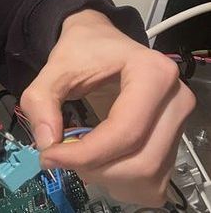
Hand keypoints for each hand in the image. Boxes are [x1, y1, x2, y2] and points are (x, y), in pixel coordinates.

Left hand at [20, 9, 195, 206]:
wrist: (99, 38)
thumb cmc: (83, 48)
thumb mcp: (56, 65)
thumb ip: (41, 99)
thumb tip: (46, 142)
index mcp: (152, 73)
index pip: (125, 131)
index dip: (85, 153)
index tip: (49, 155)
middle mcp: (176, 99)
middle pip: (142, 161)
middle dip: (96, 169)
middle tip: (62, 157)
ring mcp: (179, 122)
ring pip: (150, 176)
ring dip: (108, 178)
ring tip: (80, 157)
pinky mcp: (174, 140)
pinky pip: (155, 180)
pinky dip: (123, 182)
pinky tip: (101, 163)